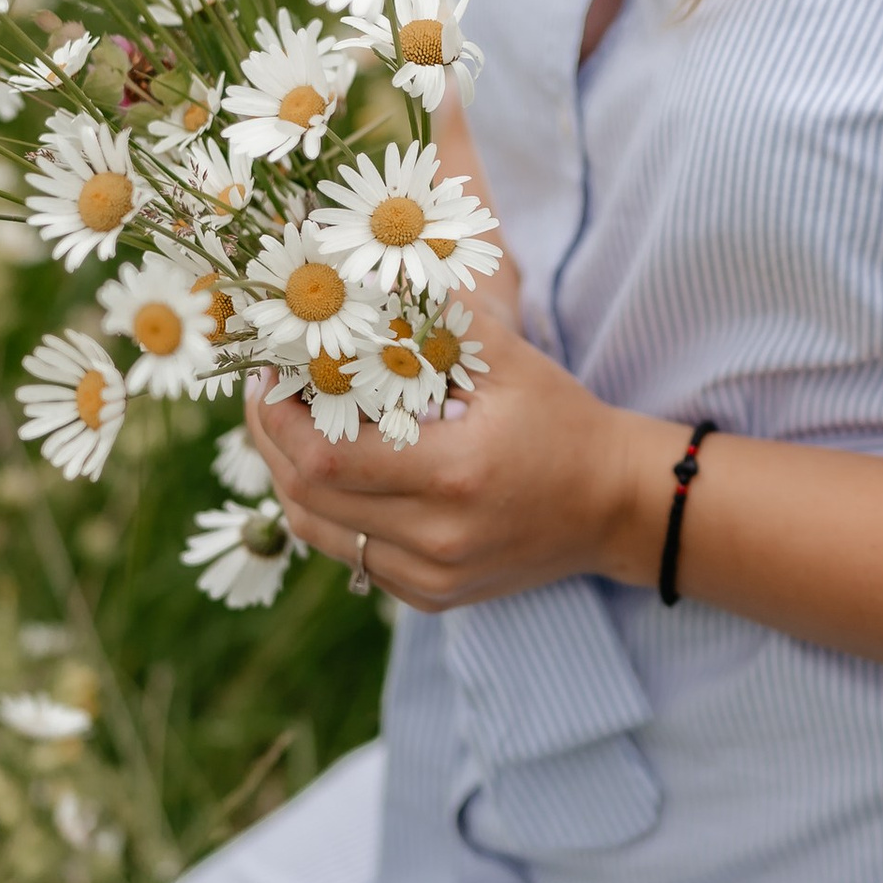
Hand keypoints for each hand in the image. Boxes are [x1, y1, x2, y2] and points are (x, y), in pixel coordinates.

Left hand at [245, 301, 671, 611]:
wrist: (616, 504)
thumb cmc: (562, 421)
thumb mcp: (507, 359)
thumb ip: (431, 322)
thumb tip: (355, 285)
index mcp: (455, 473)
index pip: (325, 457)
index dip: (279, 420)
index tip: (267, 379)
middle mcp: (438, 538)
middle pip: (308, 499)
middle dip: (272, 444)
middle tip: (266, 399)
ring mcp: (433, 577)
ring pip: (319, 534)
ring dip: (292, 481)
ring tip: (290, 433)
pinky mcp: (433, 597)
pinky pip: (354, 557)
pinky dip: (331, 514)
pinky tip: (338, 475)